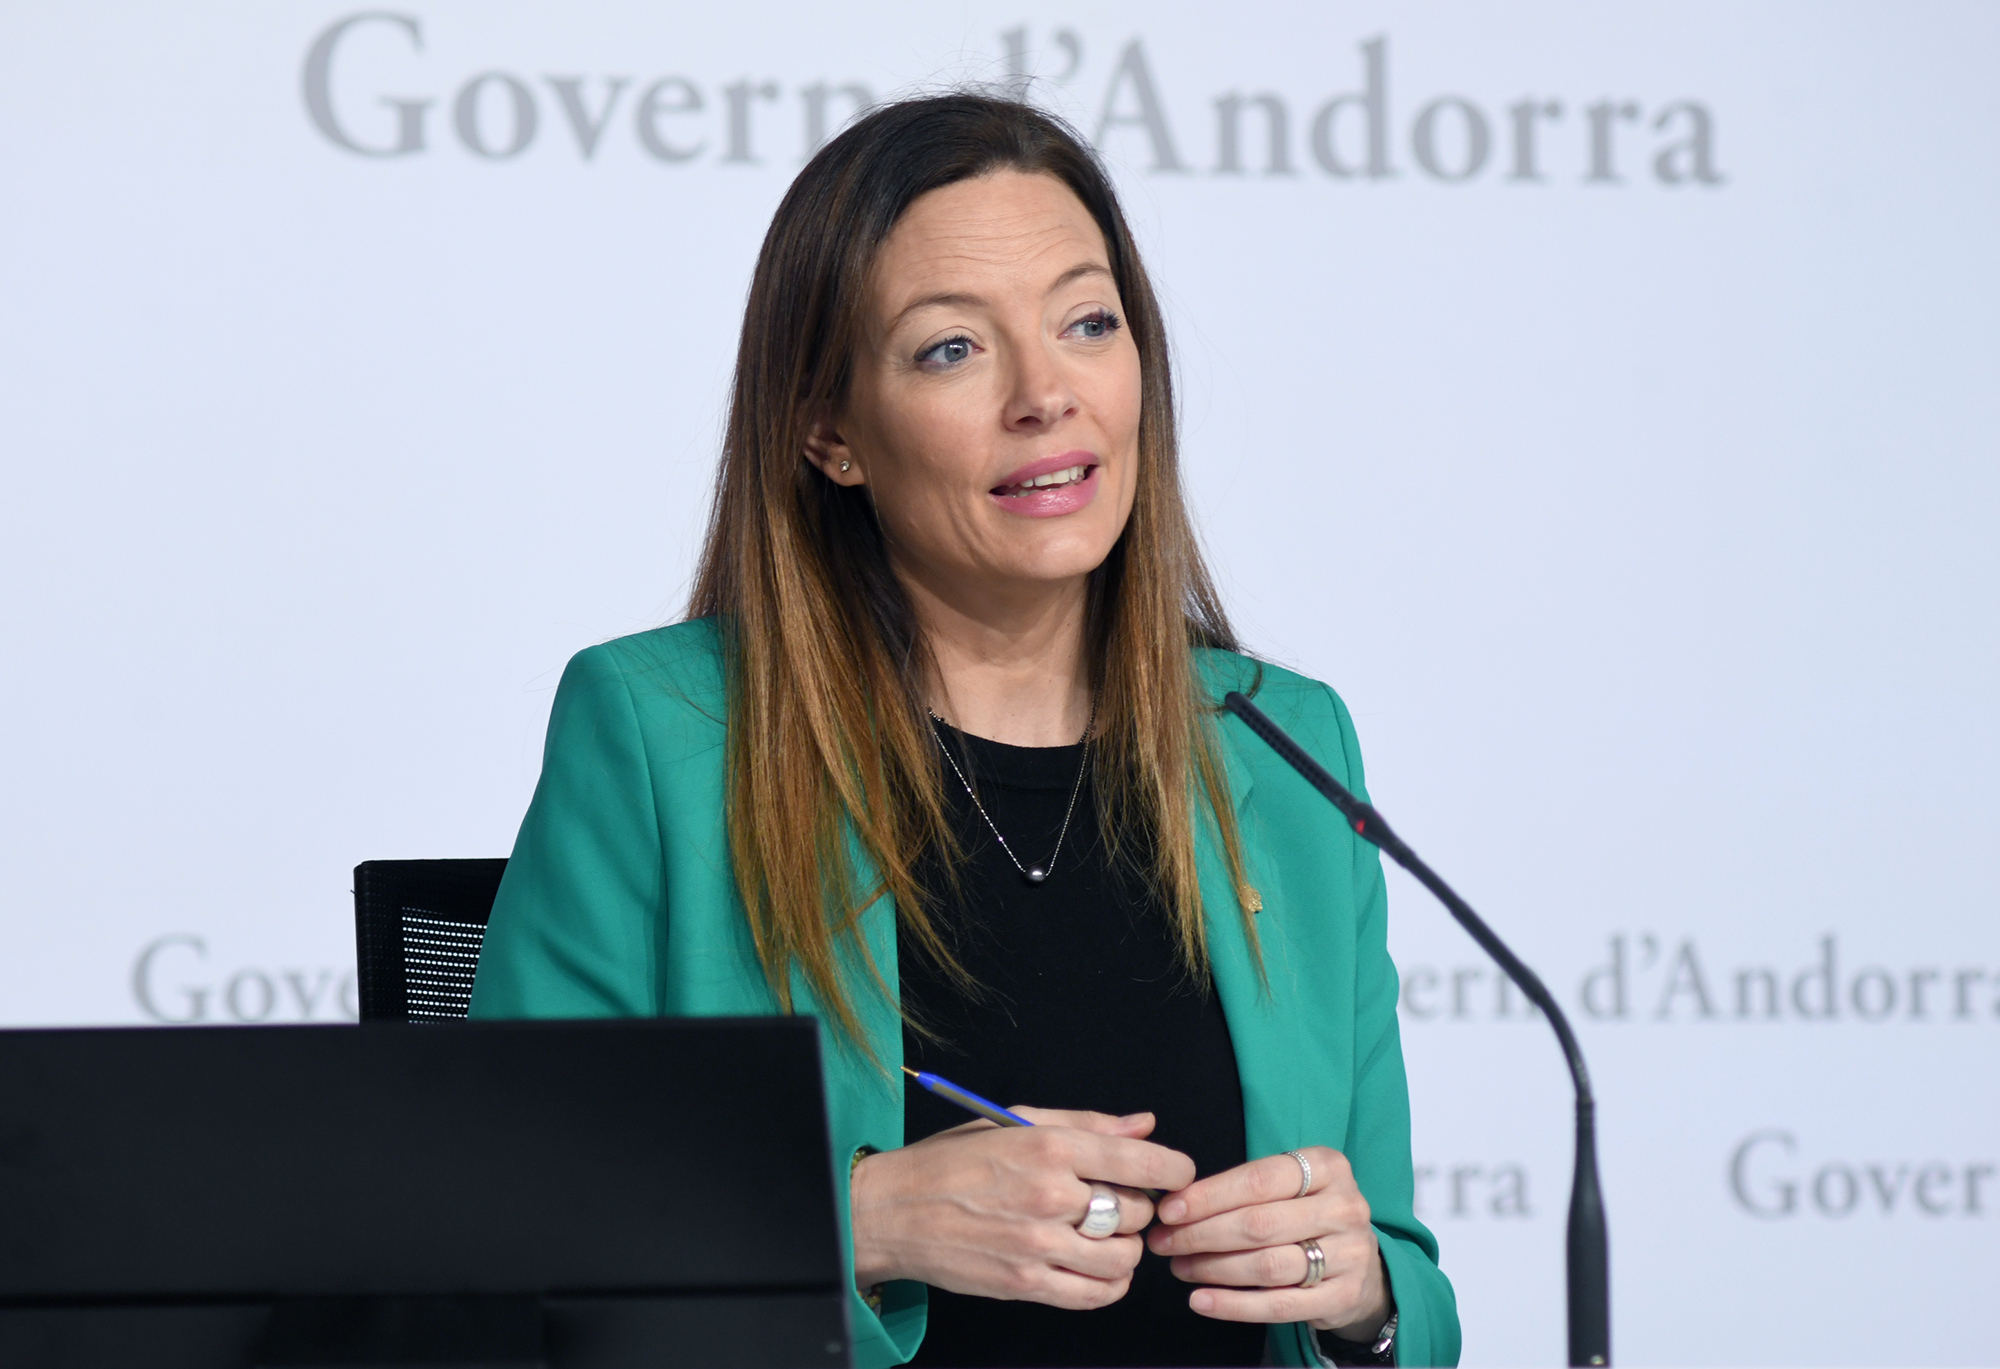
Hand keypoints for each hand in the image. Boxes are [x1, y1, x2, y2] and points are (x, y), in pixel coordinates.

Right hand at [850, 1106, 1195, 1309]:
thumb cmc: (951, 1162)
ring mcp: (1040, 1245)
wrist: (894, 1211)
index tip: (1177, 1173)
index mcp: (1049, 1147)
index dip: (1173, 1168)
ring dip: (1127, 1248)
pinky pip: (1096, 1294)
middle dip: (1138, 1206)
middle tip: (1119, 1201)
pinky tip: (1098, 1267)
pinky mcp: (1027, 1284)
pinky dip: (1111, 1285)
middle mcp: (1050, 1195)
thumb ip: (1086, 1124)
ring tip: (1108, 1236)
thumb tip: (1144, 1126)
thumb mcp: (1014, 1122)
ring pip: (1124, 1258)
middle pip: (1136, 1210)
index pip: (1141, 1162)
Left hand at [1148, 1146, 1390, 1337]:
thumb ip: (1243, 1188)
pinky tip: (1202, 1300)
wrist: (1361, 1265)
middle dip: (1202, 1234)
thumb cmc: (1307, 1215)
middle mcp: (1344, 1207)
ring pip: (1268, 1265)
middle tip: (1164, 1242)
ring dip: (1214, 1269)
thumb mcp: (1288, 1186)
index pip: (1258, 1180)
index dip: (1209, 1196)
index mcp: (1328, 1167)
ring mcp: (1349, 1254)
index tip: (1168, 1210)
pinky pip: (1280, 1304)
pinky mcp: (1343, 1296)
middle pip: (1260, 1224)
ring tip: (1179, 1267)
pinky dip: (1234, 1305)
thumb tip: (1177, 1202)